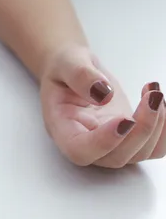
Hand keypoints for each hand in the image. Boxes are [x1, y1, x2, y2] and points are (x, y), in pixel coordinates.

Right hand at [40, 46, 164, 167]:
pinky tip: (159, 102)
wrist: (75, 69)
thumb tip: (103, 94)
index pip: (80, 150)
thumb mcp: (67, 61)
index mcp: (63, 127)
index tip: (125, 118)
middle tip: (153, 96)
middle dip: (142, 129)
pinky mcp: (128, 138)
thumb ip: (80, 76)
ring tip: (155, 93)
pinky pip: (154, 148)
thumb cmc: (64, 67)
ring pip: (139, 154)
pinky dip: (165, 129)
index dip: (105, 142)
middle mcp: (85, 142)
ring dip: (157, 126)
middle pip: (116, 157)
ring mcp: (109, 144)